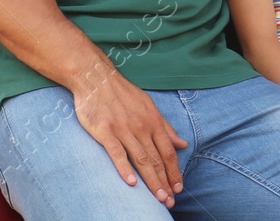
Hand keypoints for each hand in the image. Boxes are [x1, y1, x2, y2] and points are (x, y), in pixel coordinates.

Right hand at [71, 68, 187, 206]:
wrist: (96, 78)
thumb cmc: (123, 94)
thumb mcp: (149, 106)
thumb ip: (165, 127)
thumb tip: (182, 143)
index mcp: (153, 121)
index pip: (168, 151)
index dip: (174, 171)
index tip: (179, 188)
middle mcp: (141, 127)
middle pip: (156, 159)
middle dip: (165, 182)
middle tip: (170, 200)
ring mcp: (123, 129)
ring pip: (141, 159)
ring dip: (151, 180)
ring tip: (158, 198)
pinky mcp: (105, 131)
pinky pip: (117, 153)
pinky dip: (125, 168)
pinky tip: (132, 183)